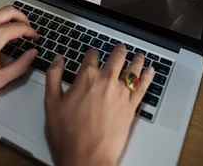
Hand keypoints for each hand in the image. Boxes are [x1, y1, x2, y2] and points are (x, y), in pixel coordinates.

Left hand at [0, 6, 37, 103]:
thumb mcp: (0, 79)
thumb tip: (32, 54)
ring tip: (12, 29)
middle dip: (23, 18)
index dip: (31, 32)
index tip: (34, 38)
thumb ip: (21, 65)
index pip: (20, 27)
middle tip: (28, 29)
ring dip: (8, 16)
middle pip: (11, 11)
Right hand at [45, 45, 153, 165]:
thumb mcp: (52, 102)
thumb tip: (58, 59)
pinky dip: (147, 77)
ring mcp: (121, 93)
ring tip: (138, 56)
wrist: (88, 157)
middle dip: (118, 51)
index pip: (92, 55)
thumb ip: (53, 76)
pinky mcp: (131, 107)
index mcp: (86, 77)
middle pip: (116, 57)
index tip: (92, 54)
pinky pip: (142, 87)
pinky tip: (150, 71)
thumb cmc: (68, 134)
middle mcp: (106, 80)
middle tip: (120, 49)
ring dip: (135, 60)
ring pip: (132, 69)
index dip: (92, 53)